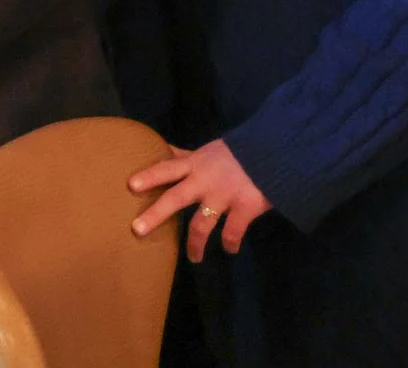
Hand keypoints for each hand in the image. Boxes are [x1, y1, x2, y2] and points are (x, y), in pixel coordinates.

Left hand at [130, 139, 271, 260]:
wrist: (276, 155)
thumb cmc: (237, 154)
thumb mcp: (208, 151)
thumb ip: (185, 156)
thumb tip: (162, 148)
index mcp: (195, 165)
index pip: (167, 168)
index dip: (150, 176)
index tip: (130, 186)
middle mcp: (205, 181)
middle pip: (176, 198)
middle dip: (156, 214)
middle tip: (137, 229)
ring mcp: (224, 196)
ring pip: (202, 223)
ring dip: (195, 243)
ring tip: (193, 259)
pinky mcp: (245, 208)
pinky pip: (233, 231)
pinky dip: (230, 243)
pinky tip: (230, 250)